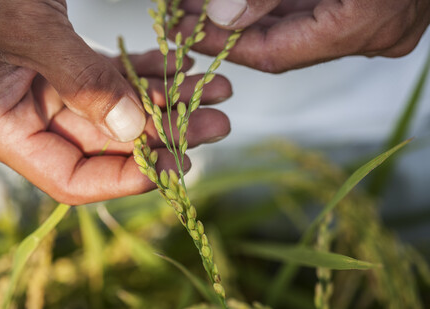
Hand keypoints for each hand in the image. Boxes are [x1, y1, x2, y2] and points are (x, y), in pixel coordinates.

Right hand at [0, 0, 231, 203]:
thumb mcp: (28, 32)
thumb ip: (80, 81)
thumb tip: (131, 128)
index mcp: (8, 130)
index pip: (73, 178)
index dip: (126, 178)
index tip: (176, 162)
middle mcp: (34, 119)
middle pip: (111, 145)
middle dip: (167, 133)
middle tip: (216, 123)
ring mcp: (55, 93)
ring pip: (123, 111)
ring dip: (171, 100)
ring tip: (218, 90)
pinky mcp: (73, 67)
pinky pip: (119, 78)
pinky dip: (151, 72)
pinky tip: (183, 64)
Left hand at [175, 0, 429, 72]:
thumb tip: (222, 15)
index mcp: (366, 22)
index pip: (277, 53)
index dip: (226, 44)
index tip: (187, 31)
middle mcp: (373, 32)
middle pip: (282, 42)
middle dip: (230, 26)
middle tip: (185, 13)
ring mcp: (374, 20)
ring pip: (294, 26)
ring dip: (247, 14)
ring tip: (201, 4)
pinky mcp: (369, 5)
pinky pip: (311, 11)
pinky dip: (274, 5)